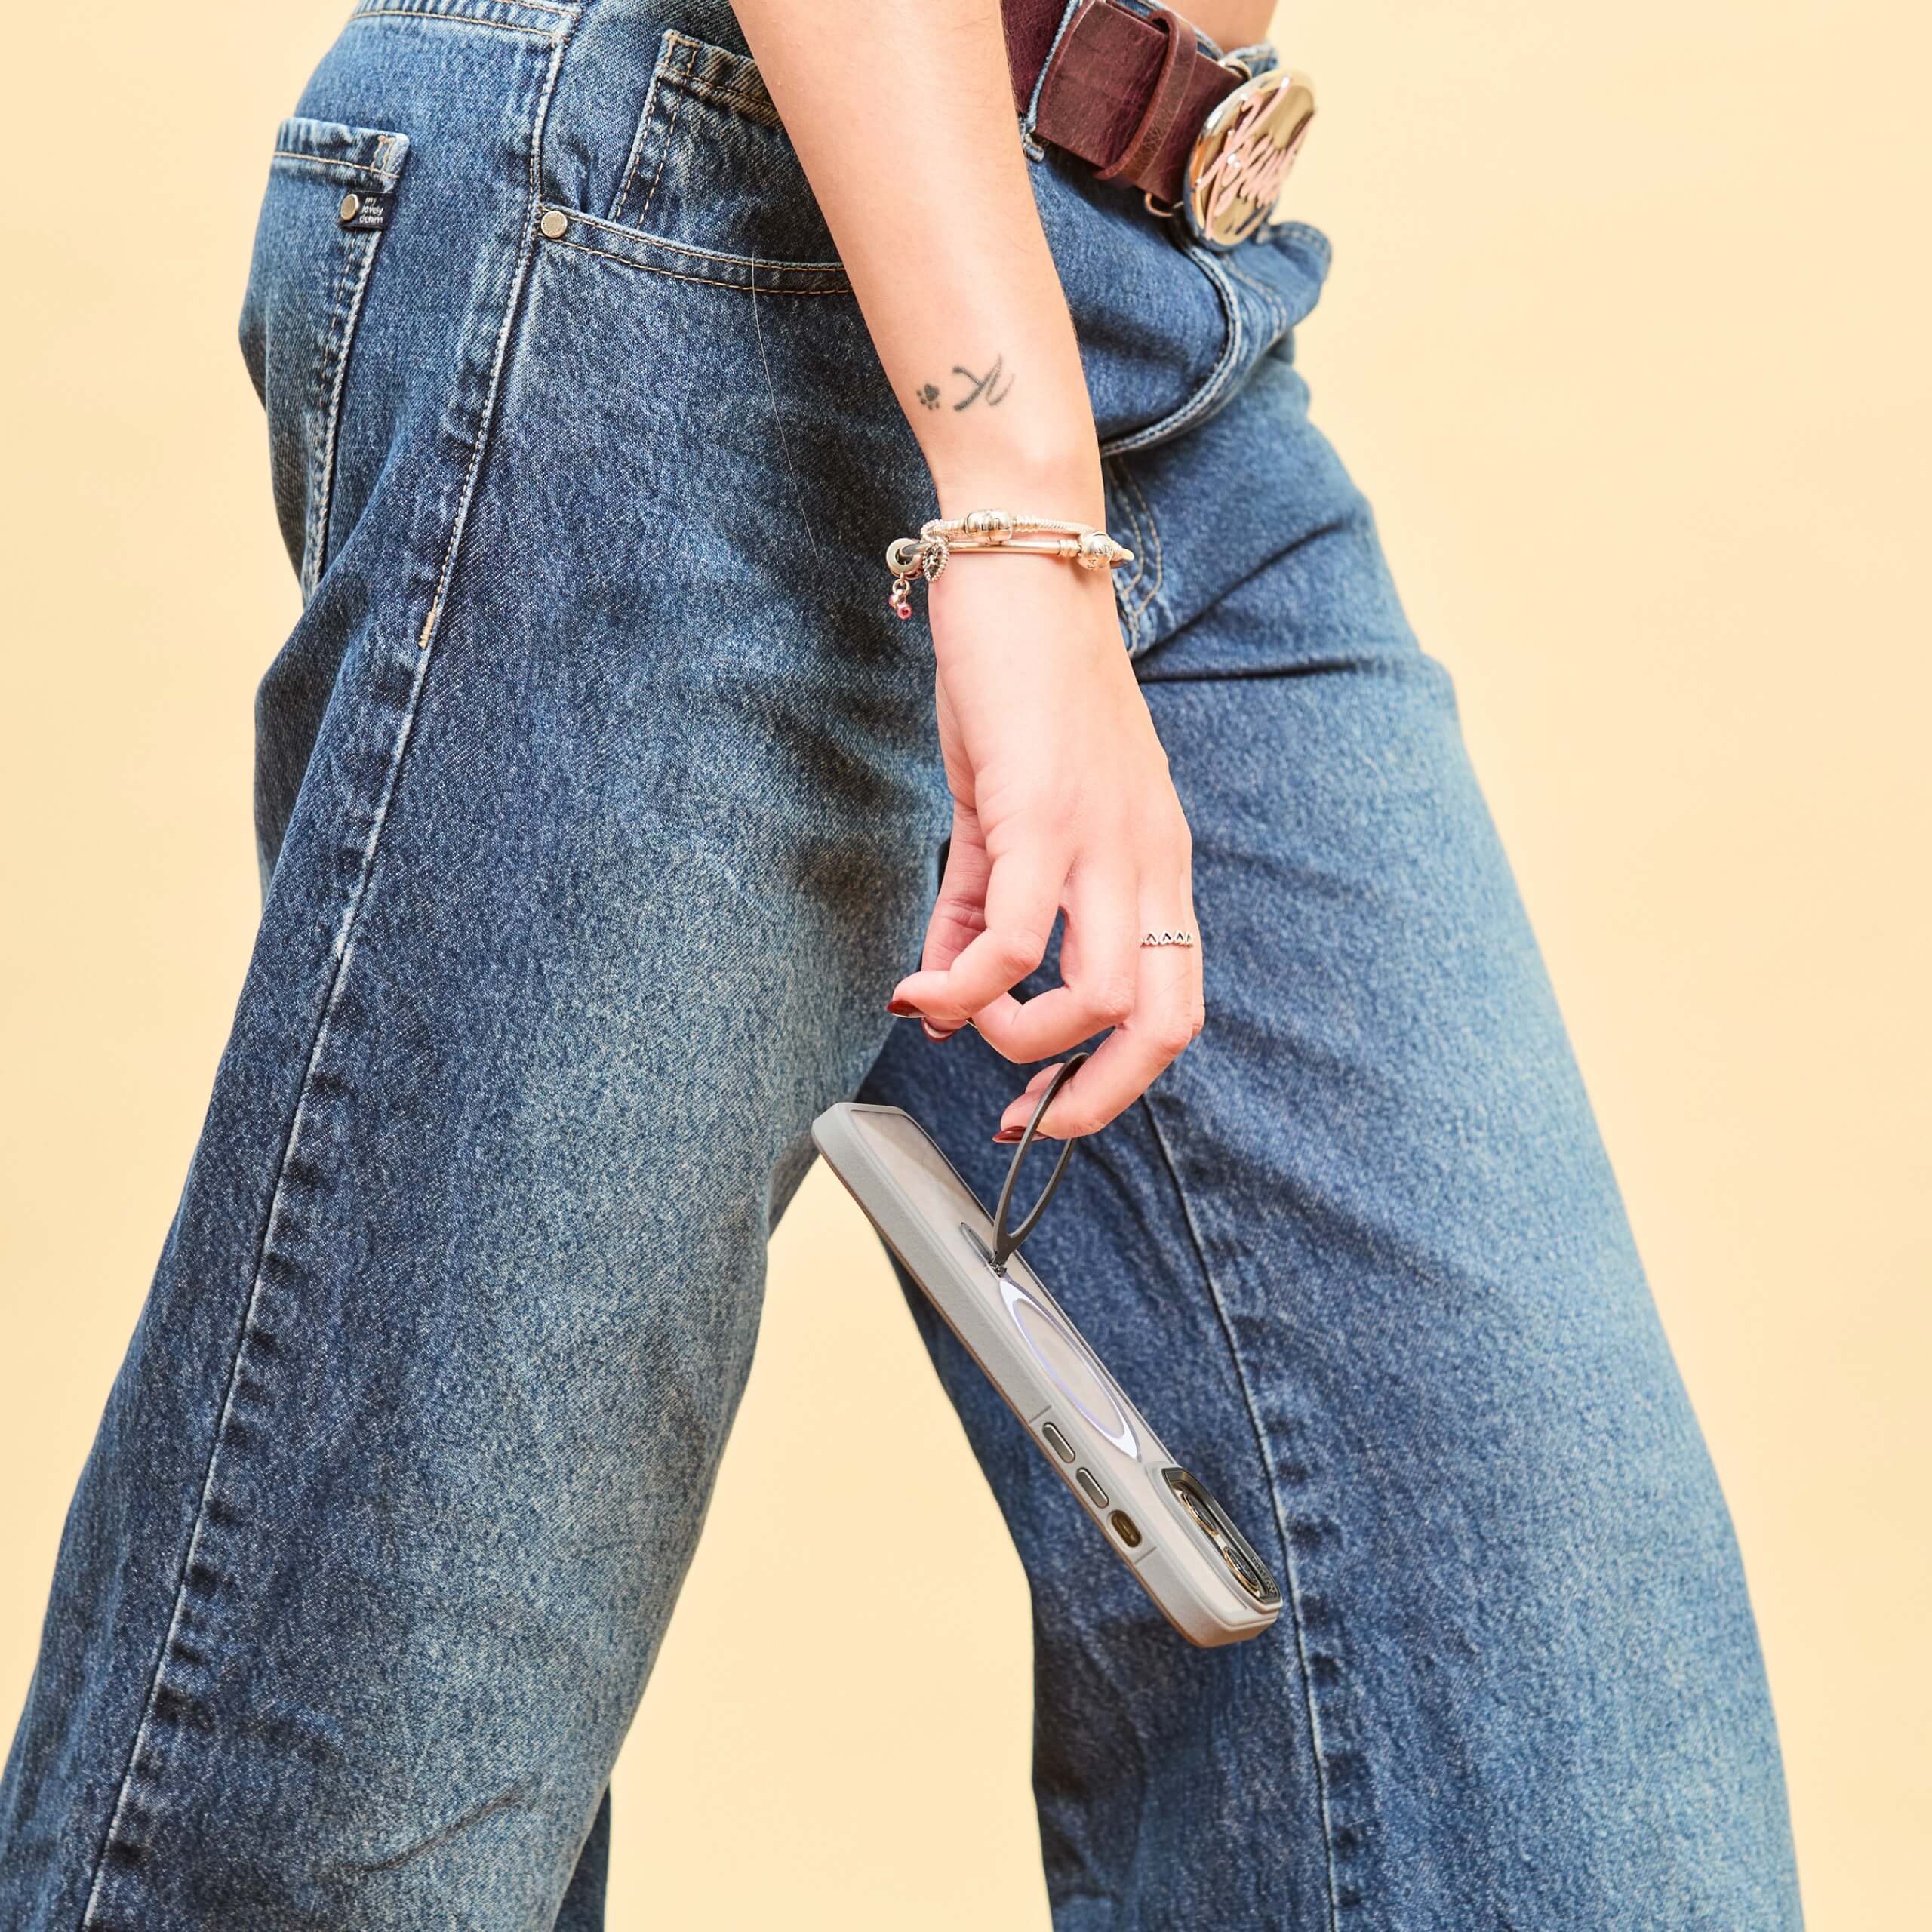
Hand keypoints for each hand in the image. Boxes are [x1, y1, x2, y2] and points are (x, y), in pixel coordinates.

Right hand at [888, 547, 1203, 1139]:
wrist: (1022, 564)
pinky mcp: (1043, 808)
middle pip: (1163, 1023)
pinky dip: (966, 985)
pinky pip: (1017, 937)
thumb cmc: (1020, 682)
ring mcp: (1105, 835)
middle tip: (1019, 1118)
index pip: (1173, 1002)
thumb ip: (979, 903)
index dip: (1116, 1077)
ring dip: (1021, 1041)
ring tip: (957, 1021)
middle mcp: (1148, 857)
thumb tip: (946, 994)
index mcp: (1155, 860)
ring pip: (1101, 996)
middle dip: (1092, 1097)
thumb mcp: (1006, 808)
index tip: (1042, 1107)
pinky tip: (919, 987)